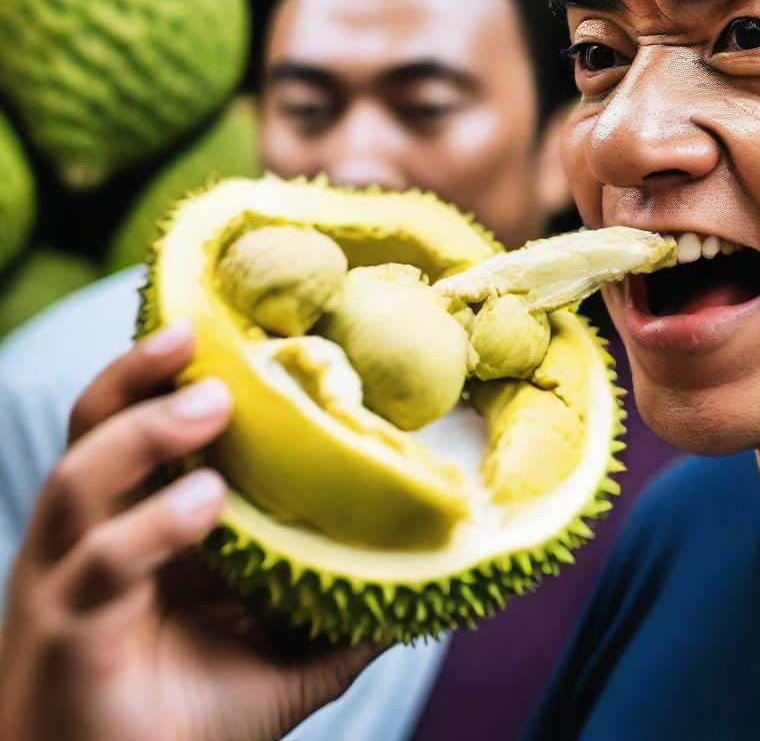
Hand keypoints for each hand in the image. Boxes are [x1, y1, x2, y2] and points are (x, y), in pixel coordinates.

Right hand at [0, 322, 380, 740]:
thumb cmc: (187, 719)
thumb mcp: (279, 649)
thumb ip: (340, 603)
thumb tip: (423, 568)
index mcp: (133, 526)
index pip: (131, 425)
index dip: (162, 373)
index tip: (218, 325)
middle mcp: (92, 540)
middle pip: (90, 429)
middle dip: (135, 374)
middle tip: (195, 335)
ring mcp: (69, 583)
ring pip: (79, 480)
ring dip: (145, 432)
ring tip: (212, 403)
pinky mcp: (70, 634)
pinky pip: (104, 564)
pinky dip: (154, 524)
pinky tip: (207, 501)